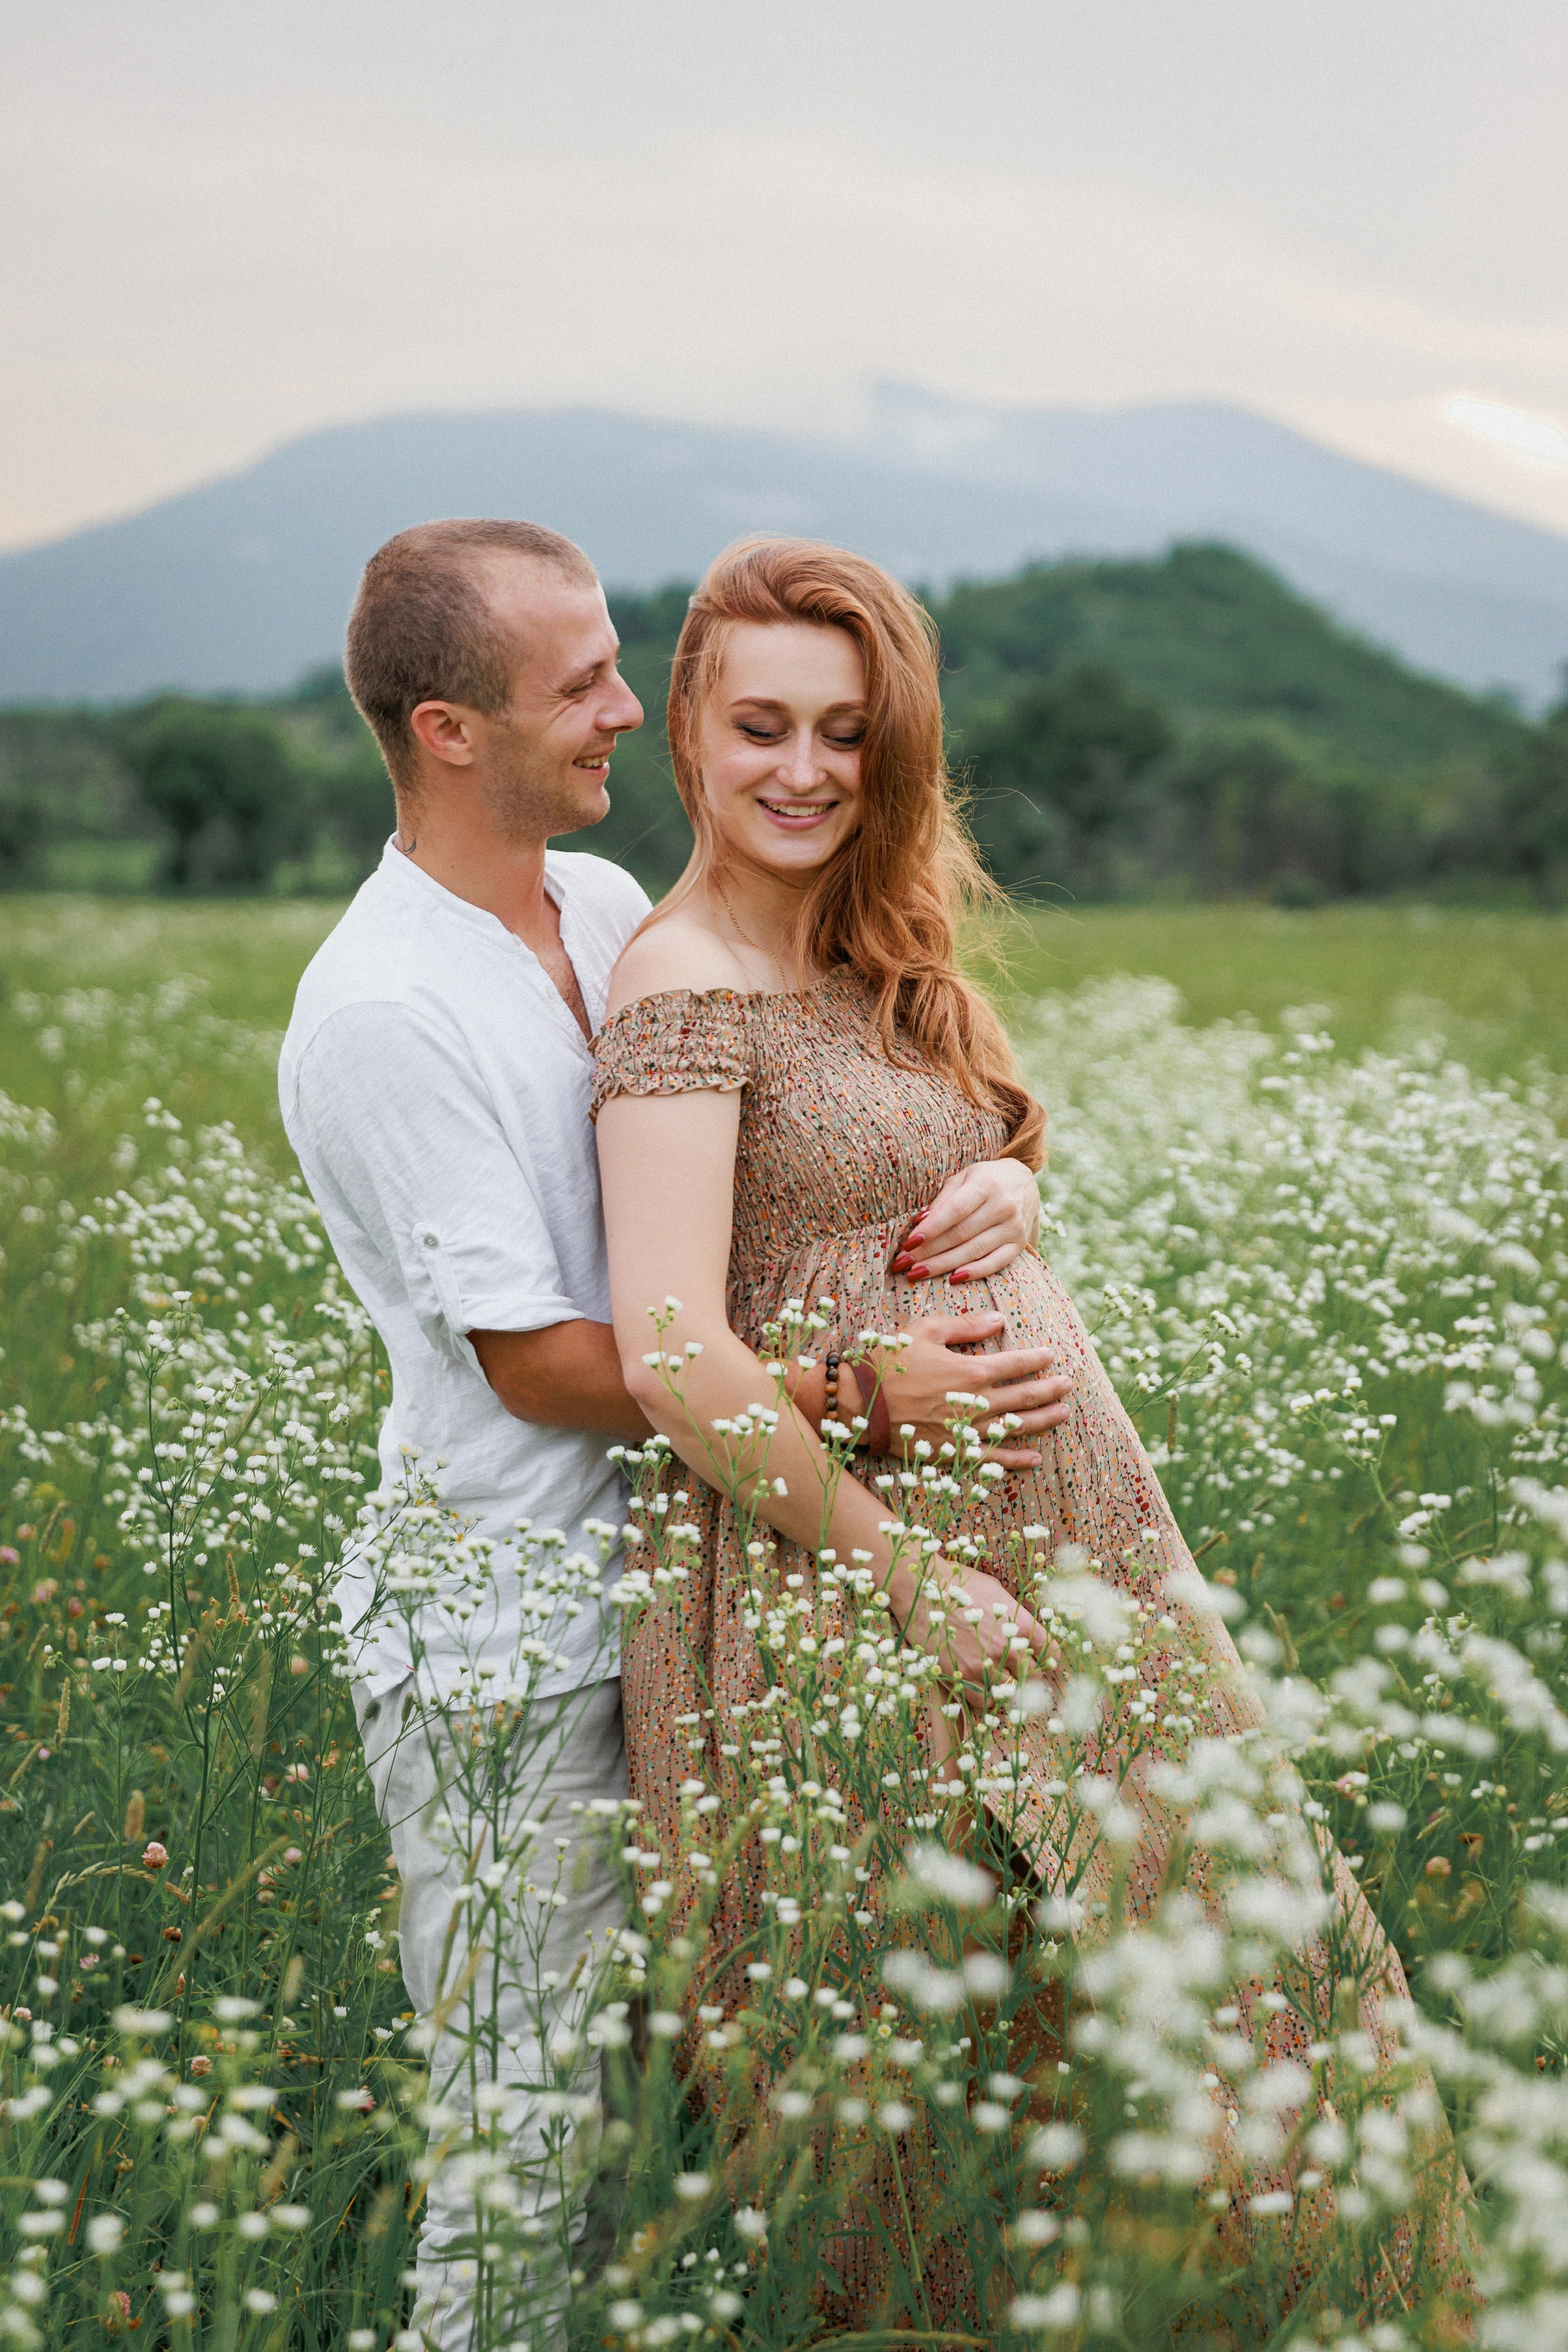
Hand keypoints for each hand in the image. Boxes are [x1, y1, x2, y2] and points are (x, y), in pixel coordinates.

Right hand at [847, 1311, 1071, 1468]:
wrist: (857, 1403)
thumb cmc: (888, 1362)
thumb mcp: (924, 1330)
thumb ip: (965, 1326)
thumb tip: (999, 1318)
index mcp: (970, 1370)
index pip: (1015, 1363)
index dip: (1037, 1358)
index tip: (1051, 1354)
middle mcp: (976, 1403)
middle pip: (1024, 1396)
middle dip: (1050, 1389)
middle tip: (1068, 1384)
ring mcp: (967, 1431)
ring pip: (1016, 1427)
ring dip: (1043, 1420)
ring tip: (1062, 1414)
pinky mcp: (955, 1453)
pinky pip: (993, 1459)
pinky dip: (1016, 1459)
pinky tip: (1035, 1458)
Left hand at [891, 1157, 1041, 1284]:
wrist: (1023, 1181)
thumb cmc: (985, 1179)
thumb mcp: (963, 1178)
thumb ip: (943, 1199)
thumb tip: (919, 1223)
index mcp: (986, 1185)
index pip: (954, 1210)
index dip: (931, 1228)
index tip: (908, 1243)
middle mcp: (1003, 1206)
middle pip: (960, 1234)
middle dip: (929, 1251)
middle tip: (903, 1264)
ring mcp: (1013, 1227)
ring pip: (974, 1251)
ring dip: (943, 1265)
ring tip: (917, 1273)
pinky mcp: (1019, 1244)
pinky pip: (996, 1263)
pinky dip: (974, 1273)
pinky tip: (952, 1279)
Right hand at [898, 1563, 1054, 1694]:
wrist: (921, 1588)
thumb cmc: (957, 1584)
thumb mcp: (996, 1592)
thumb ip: (1014, 1615)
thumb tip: (1023, 1632)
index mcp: (1022, 1624)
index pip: (1050, 1652)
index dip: (1046, 1658)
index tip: (1039, 1661)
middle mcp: (1008, 1647)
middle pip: (1032, 1677)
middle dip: (1026, 1678)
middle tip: (1015, 1676)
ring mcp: (986, 1665)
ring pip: (1008, 1693)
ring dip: (1004, 1691)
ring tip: (995, 1686)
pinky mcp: (962, 1677)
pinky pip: (982, 1703)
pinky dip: (982, 1701)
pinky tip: (977, 1690)